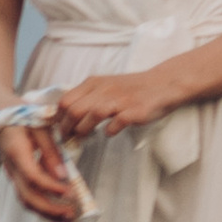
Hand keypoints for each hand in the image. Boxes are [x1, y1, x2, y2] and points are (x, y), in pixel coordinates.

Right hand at [0, 120, 84, 221]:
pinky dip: (43, 207)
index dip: (51, 187)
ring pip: (26, 200)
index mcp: (16, 152)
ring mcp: (12, 175)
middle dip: (50, 209)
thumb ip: (51, 150)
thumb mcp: (40, 127)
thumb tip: (63, 175)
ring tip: (69, 218)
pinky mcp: (17, 178)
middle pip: (27, 196)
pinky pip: (27, 196)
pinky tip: (59, 211)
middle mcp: (12, 168)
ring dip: (47, 213)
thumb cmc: (22, 118)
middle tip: (71, 214)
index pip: (33, 176)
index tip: (69, 192)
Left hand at [47, 66, 177, 143]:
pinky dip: (110, 130)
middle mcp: (105, 89)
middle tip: (68, 138)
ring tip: (83, 137)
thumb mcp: (105, 86)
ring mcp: (120, 100)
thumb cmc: (132, 89)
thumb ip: (87, 97)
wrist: (163, 84)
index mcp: (94, 83)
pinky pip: (116, 123)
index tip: (58, 128)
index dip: (58, 117)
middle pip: (75, 109)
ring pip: (92, 115)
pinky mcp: (135, 111)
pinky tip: (110, 132)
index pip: (66, 100)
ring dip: (84, 130)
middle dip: (67, 128)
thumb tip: (65, 115)